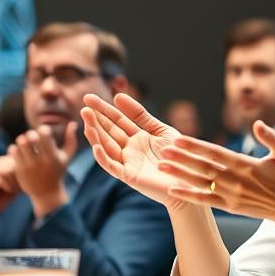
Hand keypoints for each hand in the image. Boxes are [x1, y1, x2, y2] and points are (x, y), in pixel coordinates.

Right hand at [0, 155, 20, 229]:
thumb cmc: (6, 195)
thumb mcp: (17, 181)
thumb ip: (23, 170)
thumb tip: (36, 161)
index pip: (17, 158)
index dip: (24, 171)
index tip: (25, 182)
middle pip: (13, 164)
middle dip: (20, 177)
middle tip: (20, 187)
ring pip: (8, 171)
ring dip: (15, 182)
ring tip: (15, 189)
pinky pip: (2, 180)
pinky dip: (9, 187)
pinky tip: (8, 192)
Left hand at [9, 123, 75, 216]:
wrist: (46, 193)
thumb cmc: (58, 171)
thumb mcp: (67, 157)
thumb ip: (71, 140)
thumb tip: (72, 124)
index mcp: (53, 157)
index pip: (44, 134)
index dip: (43, 130)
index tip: (44, 134)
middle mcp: (40, 162)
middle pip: (30, 137)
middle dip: (31, 134)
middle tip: (33, 138)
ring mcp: (28, 167)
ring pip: (20, 142)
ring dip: (22, 139)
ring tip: (26, 143)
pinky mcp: (19, 170)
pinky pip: (13, 150)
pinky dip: (15, 147)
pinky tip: (20, 151)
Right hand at [81, 93, 192, 212]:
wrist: (190, 179)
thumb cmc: (179, 155)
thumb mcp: (160, 130)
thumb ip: (140, 115)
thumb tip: (118, 96)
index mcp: (137, 137)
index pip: (116, 120)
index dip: (103, 109)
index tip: (88, 97)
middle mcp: (129, 149)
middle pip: (108, 132)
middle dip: (96, 119)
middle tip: (84, 105)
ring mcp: (128, 162)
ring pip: (106, 147)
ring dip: (95, 135)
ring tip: (86, 121)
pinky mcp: (129, 176)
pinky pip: (112, 166)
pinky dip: (103, 157)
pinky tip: (96, 146)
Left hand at [160, 120, 274, 235]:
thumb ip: (271, 138)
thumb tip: (257, 123)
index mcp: (246, 165)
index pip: (216, 154)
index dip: (196, 147)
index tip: (179, 139)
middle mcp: (236, 180)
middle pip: (204, 167)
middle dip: (182, 159)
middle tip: (162, 150)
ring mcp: (232, 195)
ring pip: (201, 183)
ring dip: (180, 175)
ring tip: (161, 167)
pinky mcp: (230, 207)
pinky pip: (206, 200)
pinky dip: (189, 195)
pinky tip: (173, 190)